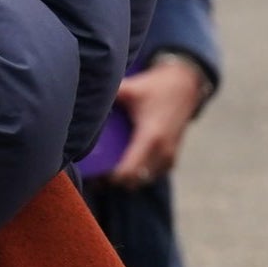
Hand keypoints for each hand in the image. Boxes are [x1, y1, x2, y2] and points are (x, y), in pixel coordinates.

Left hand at [104, 52, 209, 186]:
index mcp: (150, 136)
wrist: (186, 84)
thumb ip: (108, 97)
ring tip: (107, 169)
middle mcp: (162, 151)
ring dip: (126, 179)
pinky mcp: (172, 158)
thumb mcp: (130, 88)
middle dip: (113, 180)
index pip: (128, 171)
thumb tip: (80, 102)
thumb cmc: (156, 86)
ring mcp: (169, 157)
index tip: (92, 173)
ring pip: (142, 181)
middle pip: (133, 182)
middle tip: (95, 173)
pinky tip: (124, 164)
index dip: (108, 177)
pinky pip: (151, 175)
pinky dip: (138, 174)